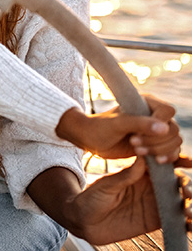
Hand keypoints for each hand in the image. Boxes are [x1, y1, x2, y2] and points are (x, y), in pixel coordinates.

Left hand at [57, 95, 180, 161]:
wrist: (90, 139)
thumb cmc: (100, 127)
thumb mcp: (117, 124)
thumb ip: (139, 124)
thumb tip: (164, 128)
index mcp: (146, 103)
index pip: (168, 111)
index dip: (159, 124)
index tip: (137, 133)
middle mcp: (154, 116)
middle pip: (173, 130)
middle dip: (156, 141)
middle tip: (134, 144)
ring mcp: (156, 131)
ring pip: (175, 142)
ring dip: (160, 150)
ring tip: (138, 151)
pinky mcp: (155, 145)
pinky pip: (172, 152)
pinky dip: (168, 158)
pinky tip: (156, 162)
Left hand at [64, 156, 191, 243]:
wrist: (83, 221)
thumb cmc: (92, 198)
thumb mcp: (107, 185)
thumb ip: (126, 175)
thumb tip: (143, 157)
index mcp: (140, 173)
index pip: (163, 164)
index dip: (177, 161)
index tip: (188, 161)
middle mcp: (151, 187)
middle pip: (177, 182)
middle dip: (186, 183)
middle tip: (185, 188)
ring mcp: (154, 204)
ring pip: (180, 201)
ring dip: (190, 202)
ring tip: (188, 206)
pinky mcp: (155, 221)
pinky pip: (176, 221)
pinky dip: (188, 222)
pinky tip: (191, 223)